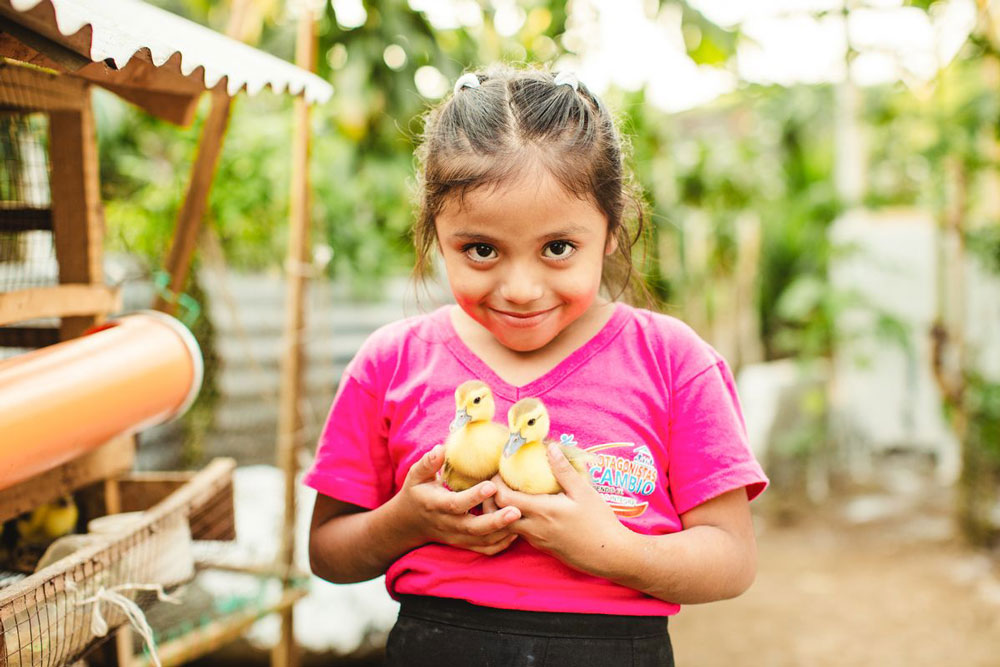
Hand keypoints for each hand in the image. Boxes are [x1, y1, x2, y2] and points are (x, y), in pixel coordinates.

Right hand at [398, 445, 519, 554]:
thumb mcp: (416, 476)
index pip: (456, 504)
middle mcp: (448, 524)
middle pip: (473, 528)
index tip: (491, 486)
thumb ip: (428, 463)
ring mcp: (457, 537)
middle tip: (516, 510)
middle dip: (496, 521)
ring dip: (502, 533)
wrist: (409, 523)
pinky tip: (516, 532)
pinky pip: (484, 549)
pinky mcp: (464, 544)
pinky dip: (501, 544)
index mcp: (436, 505)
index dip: (473, 497)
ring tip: (521, 519)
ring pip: (481, 540)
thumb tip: (441, 448)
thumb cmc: (416, 493)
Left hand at [493, 443, 626, 572]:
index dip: (495, 484)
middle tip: (501, 482)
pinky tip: (529, 509)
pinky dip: (516, 520)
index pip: (503, 498)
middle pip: (499, 514)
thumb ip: (563, 470)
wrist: (610, 555)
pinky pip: (521, 533)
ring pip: (509, 526)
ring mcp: (537, 540)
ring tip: (513, 492)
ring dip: (505, 510)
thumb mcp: (583, 492)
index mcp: (540, 512)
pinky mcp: (543, 548)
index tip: (500, 471)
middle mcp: (533, 529)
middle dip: (494, 498)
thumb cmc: (599, 522)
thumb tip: (550, 447)